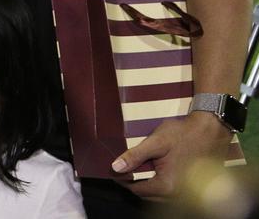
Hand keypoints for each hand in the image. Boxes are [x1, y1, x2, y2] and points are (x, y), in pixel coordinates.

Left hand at [110, 111, 232, 197]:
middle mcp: (178, 194)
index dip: (123, 180)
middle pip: (147, 194)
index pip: (137, 190)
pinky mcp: (191, 189)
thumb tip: (115, 168)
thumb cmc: (184, 135)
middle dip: (135, 182)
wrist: (211, 131)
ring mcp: (186, 193)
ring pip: (158, 194)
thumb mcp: (156, 142)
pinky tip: (158, 168)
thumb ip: (135, 156)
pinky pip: (169, 190)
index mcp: (167, 185)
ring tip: (143, 165)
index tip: (115, 170)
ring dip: (148, 183)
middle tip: (127, 166)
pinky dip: (160, 182)